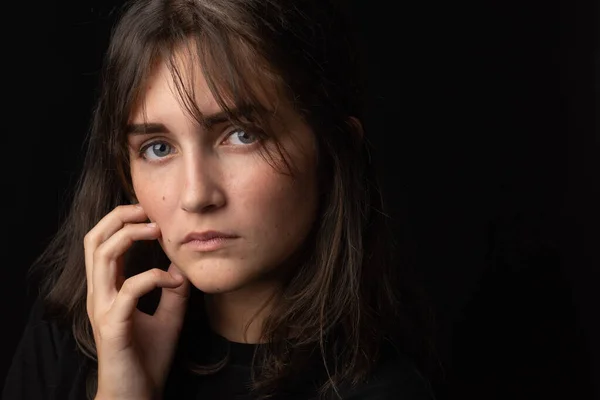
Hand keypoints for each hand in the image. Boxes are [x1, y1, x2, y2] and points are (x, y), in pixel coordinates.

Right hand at [84, 205, 190, 399]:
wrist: (137, 395)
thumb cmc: (148, 357)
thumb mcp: (168, 315)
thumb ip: (172, 289)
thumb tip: (183, 264)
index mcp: (108, 289)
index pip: (102, 242)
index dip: (121, 220)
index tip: (150, 211)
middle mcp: (100, 294)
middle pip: (94, 240)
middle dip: (120, 217)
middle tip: (149, 211)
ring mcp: (103, 309)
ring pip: (101, 256)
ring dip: (130, 236)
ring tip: (158, 231)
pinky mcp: (113, 326)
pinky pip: (128, 290)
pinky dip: (153, 277)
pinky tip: (175, 281)